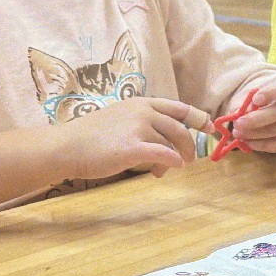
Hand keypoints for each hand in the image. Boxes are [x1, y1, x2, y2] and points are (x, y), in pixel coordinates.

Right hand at [56, 97, 210, 180]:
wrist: (65, 146)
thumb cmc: (91, 137)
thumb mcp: (121, 119)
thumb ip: (144, 125)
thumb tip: (168, 143)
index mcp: (142, 103)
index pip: (180, 108)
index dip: (199, 118)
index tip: (210, 128)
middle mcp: (143, 112)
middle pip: (180, 129)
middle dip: (189, 146)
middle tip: (189, 160)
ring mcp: (138, 128)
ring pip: (171, 145)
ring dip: (173, 160)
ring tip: (161, 171)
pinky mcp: (132, 147)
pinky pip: (163, 155)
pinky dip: (170, 163)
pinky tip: (163, 171)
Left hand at [225, 74, 275, 153]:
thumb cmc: (262, 98)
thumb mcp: (253, 94)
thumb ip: (245, 102)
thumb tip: (237, 115)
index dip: (270, 93)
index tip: (255, 100)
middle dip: (256, 120)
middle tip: (237, 124)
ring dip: (255, 134)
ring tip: (238, 133)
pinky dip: (262, 145)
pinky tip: (248, 142)